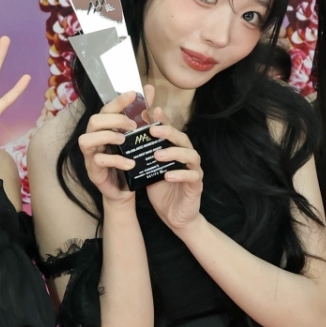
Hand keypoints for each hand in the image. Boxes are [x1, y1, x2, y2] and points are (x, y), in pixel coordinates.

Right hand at [78, 90, 141, 207]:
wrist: (126, 190)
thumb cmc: (130, 160)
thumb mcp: (138, 137)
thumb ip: (143, 114)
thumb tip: (150, 89)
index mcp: (104, 129)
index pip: (106, 109)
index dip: (118, 100)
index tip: (134, 94)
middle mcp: (93, 140)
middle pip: (93, 121)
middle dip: (113, 120)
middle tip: (133, 125)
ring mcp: (90, 156)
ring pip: (86, 140)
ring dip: (107, 137)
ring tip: (124, 140)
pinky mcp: (93, 172)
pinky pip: (98, 161)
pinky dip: (116, 160)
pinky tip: (130, 163)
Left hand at [143, 112, 204, 231]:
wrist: (175, 216)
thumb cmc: (162, 191)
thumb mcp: (149, 170)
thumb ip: (144, 154)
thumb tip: (129, 138)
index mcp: (176, 151)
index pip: (171, 131)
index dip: (164, 119)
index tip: (153, 110)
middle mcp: (187, 157)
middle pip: (182, 139)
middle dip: (168, 132)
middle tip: (153, 130)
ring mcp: (194, 170)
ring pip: (190, 155)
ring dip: (174, 152)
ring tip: (158, 155)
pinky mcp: (196, 185)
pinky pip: (192, 176)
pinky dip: (180, 174)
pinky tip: (168, 175)